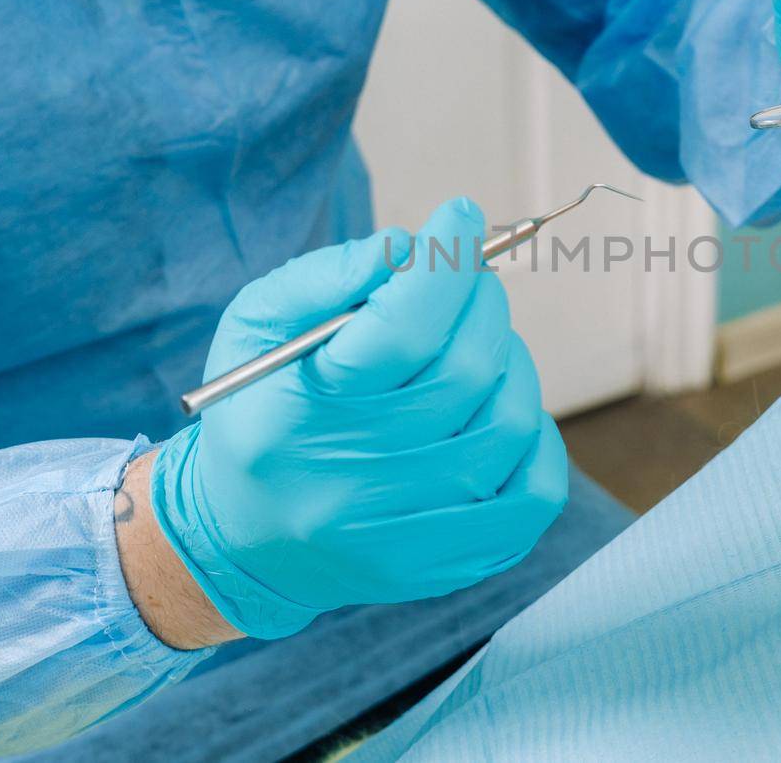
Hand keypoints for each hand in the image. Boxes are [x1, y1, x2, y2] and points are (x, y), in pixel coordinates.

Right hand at [150, 198, 567, 638]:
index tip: (460, 216)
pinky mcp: (447, 565)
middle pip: (466, 369)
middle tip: (465, 282)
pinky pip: (536, 492)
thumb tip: (407, 249)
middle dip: (479, 301)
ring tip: (474, 347)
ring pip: (508, 422)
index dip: (446, 263)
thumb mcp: (257, 329)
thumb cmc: (260, 412)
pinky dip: (536, 437)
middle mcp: (354, 482)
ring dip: (508, 361)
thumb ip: (325, 278)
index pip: (401, 330)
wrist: (244, 539)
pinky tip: (499, 410)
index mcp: (301, 418)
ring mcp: (407, 534)